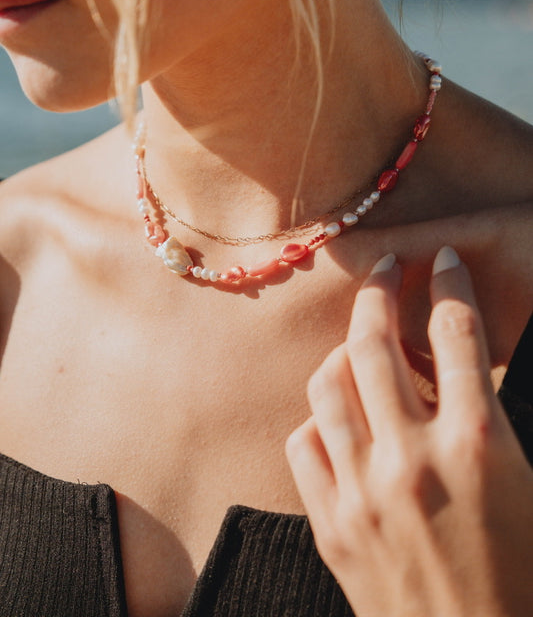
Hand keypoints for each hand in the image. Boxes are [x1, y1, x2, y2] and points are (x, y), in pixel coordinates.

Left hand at [286, 247, 532, 616]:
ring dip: (343, 349)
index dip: (449, 283)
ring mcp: (363, 494)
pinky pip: (305, 443)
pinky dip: (320, 419)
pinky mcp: (332, 527)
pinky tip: (340, 418)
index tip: (442, 261)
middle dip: (380, 290)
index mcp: (479, 445)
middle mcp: (413, 459)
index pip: (457, 332)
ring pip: (328, 384)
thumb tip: (468, 366)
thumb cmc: (526, 578)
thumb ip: (494, 417)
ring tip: (359, 341)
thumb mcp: (531, 484)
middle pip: (375, 342)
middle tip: (386, 268)